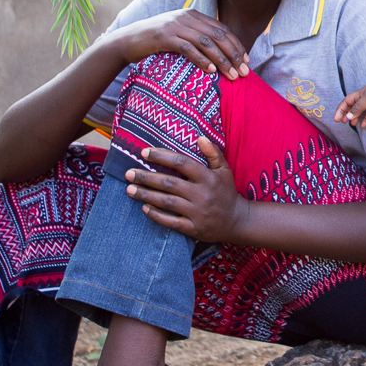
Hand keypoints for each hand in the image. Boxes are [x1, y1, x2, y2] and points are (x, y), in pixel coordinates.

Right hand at [104, 9, 248, 79]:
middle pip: (218, 35)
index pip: (222, 29)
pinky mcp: (164, 37)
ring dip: (222, 60)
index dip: (237, 45)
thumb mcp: (180, 35)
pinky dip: (202, 60)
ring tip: (232, 75)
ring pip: (206, 42)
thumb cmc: (157, 43)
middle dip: (234, 54)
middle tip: (244, 72)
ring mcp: (175, 25)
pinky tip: (211, 72)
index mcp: (193, 15)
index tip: (247, 62)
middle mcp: (186, 17)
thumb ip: (198, 38)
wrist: (127, 41)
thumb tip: (222, 54)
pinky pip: (188, 48)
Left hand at [123, 137, 250, 241]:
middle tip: (128, 173)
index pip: (181, 162)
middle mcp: (201, 194)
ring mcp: (197, 212)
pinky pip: (171, 222)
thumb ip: (213, 153)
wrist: (237, 221)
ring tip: (129, 189)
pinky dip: (157, 215)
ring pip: (167, 202)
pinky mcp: (193, 228)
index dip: (161, 156)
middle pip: (169, 183)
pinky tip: (144, 208)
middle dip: (147, 177)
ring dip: (146, 195)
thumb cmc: (226, 192)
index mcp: (207, 177)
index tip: (144, 152)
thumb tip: (199, 137)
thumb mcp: (224, 170)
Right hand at [335, 79, 365, 128]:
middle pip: (351, 109)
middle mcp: (362, 101)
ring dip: (355, 119)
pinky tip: (363, 126)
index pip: (345, 103)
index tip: (336, 119)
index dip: (340, 110)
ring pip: (359, 114)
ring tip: (352, 124)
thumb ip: (358, 108)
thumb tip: (348, 117)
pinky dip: (365, 122)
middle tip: (343, 122)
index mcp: (358, 96)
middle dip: (345, 115)